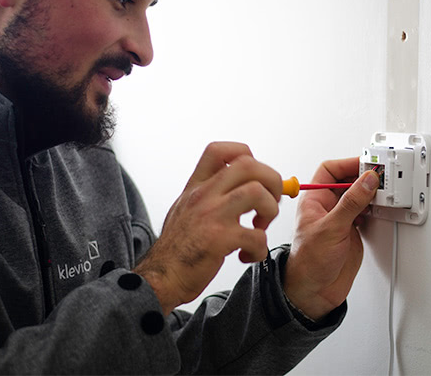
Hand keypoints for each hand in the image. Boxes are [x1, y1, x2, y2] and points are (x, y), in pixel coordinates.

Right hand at [135, 142, 281, 315]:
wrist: (159, 278)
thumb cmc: (176, 249)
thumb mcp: (184, 209)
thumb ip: (209, 195)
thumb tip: (245, 186)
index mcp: (196, 187)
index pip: (220, 151)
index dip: (246, 156)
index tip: (254, 178)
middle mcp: (203, 195)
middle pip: (248, 164)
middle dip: (271, 181)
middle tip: (270, 203)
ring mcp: (211, 215)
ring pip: (256, 192)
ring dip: (270, 210)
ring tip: (260, 228)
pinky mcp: (219, 239)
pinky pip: (257, 236)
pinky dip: (261, 249)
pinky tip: (248, 254)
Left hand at [283, 158, 378, 319]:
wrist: (315, 292)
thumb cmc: (309, 262)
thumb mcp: (330, 228)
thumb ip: (351, 203)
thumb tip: (367, 181)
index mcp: (314, 200)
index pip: (330, 170)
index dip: (348, 163)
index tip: (368, 164)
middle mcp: (328, 207)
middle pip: (348, 181)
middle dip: (365, 177)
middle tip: (381, 176)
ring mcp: (341, 219)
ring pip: (360, 196)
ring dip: (372, 193)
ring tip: (384, 191)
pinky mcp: (353, 231)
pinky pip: (367, 212)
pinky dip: (376, 208)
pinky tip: (381, 207)